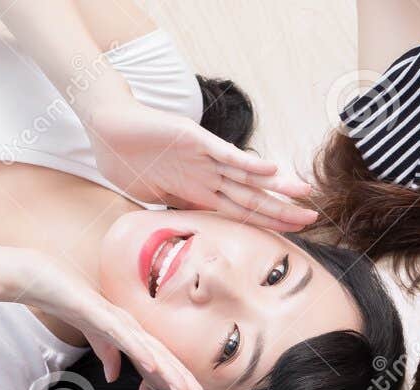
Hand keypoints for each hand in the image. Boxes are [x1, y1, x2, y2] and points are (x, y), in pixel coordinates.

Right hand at [17, 253, 206, 389]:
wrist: (48, 281)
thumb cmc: (74, 307)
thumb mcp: (95, 339)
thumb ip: (108, 356)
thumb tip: (113, 377)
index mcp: (132, 334)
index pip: (161, 361)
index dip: (179, 380)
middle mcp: (132, 327)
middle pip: (163, 357)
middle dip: (184, 380)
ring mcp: (119, 321)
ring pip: (149, 349)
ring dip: (168, 371)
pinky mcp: (102, 317)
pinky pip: (124, 337)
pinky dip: (140, 352)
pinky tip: (153, 366)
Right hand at [83, 99, 317, 231]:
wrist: (107, 126)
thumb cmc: (127, 160)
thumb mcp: (153, 198)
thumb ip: (173, 211)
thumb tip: (183, 233)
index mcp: (200, 192)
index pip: (241, 211)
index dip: (267, 222)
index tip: (292, 233)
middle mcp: (208, 176)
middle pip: (252, 198)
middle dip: (282, 210)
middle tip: (312, 218)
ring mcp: (204, 158)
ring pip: (247, 177)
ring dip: (277, 186)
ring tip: (304, 192)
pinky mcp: (194, 139)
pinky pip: (225, 154)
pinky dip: (247, 163)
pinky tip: (270, 170)